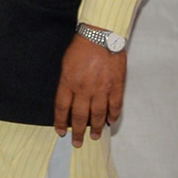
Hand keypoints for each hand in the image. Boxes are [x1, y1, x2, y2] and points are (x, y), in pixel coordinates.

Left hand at [53, 33, 125, 147]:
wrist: (101, 34)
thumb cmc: (81, 47)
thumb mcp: (66, 64)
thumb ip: (67, 83)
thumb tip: (69, 100)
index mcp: (69, 82)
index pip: (63, 108)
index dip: (61, 122)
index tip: (61, 132)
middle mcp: (85, 89)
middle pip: (80, 116)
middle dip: (78, 132)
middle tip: (77, 143)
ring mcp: (102, 89)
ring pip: (98, 115)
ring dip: (95, 128)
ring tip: (94, 137)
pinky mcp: (116, 86)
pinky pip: (114, 106)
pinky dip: (112, 116)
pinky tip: (109, 122)